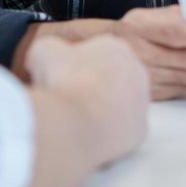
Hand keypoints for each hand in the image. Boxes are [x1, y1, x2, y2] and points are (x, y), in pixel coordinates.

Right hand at [25, 35, 148, 163]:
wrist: (75, 122)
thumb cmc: (62, 82)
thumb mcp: (43, 51)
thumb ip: (52, 51)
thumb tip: (49, 61)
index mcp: (116, 47)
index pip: (97, 54)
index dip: (74, 66)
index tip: (59, 78)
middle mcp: (137, 72)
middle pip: (111, 80)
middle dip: (92, 89)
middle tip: (67, 100)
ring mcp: (142, 103)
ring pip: (119, 107)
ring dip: (100, 113)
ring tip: (75, 121)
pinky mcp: (140, 132)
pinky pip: (121, 133)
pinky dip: (105, 136)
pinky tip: (86, 138)